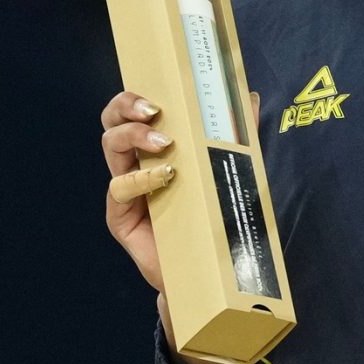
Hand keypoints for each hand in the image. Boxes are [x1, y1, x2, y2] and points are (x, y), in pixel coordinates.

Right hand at [101, 90, 230, 363]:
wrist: (206, 272)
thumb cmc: (213, 216)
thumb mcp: (229, 169)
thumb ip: (239, 135)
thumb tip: (253, 98)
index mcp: (155, 147)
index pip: (133, 111)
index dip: (136, 95)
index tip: (160, 91)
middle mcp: (135, 162)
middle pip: (112, 121)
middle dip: (125, 106)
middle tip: (151, 109)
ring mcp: (125, 189)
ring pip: (110, 146)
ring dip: (133, 136)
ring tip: (164, 142)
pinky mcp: (122, 217)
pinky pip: (119, 190)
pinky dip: (139, 178)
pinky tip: (162, 176)